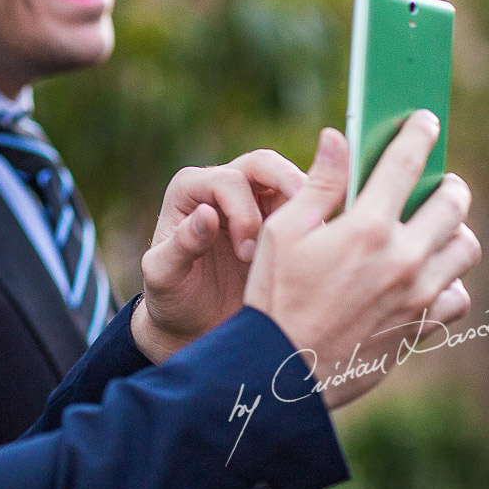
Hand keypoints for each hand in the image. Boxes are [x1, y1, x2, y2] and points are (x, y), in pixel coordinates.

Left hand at [131, 149, 306, 362]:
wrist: (195, 323)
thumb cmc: (172, 297)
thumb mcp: (165, 276)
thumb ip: (182, 245)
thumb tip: (207, 213)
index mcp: (189, 190)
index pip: (227, 181)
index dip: (244, 213)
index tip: (246, 254)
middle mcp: (220, 185)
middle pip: (263, 165)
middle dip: (289, 183)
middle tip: (306, 219)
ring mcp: (252, 200)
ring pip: (289, 181)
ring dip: (307, 203)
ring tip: (315, 236)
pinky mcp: (277, 220)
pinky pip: (303, 207)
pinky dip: (315, 219)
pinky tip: (323, 244)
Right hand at [243, 111, 481, 408]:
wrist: (285, 370)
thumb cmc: (275, 296)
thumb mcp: (283, 232)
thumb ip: (318, 184)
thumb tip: (337, 138)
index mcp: (367, 226)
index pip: (404, 163)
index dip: (417, 134)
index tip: (425, 120)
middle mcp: (403, 257)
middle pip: (452, 203)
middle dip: (446, 184)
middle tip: (437, 181)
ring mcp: (419, 294)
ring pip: (464, 248)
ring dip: (452, 231)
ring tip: (430, 229)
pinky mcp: (423, 326)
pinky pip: (457, 295)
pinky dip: (448, 282)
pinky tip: (424, 277)